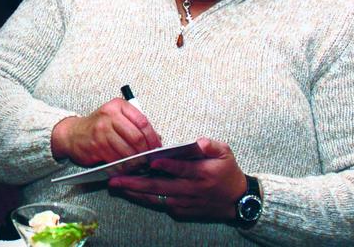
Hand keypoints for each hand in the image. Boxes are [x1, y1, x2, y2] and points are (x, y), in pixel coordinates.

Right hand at [50, 98, 160, 165]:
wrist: (74, 133)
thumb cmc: (100, 126)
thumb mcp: (117, 117)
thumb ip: (135, 125)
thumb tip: (157, 138)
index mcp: (118, 106)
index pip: (142, 122)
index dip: (153, 137)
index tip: (158, 147)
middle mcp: (109, 116)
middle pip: (136, 137)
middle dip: (146, 151)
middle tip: (150, 158)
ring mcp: (102, 130)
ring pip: (127, 150)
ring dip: (136, 160)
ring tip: (141, 163)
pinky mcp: (96, 145)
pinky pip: (116, 158)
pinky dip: (125, 164)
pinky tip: (128, 165)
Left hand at [108, 138, 247, 221]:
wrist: (236, 202)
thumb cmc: (227, 173)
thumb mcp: (225, 153)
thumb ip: (211, 145)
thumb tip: (199, 141)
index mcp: (203, 174)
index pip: (183, 169)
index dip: (168, 166)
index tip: (152, 162)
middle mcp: (191, 190)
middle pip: (161, 187)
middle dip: (137, 182)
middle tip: (117, 178)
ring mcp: (184, 203)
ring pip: (156, 198)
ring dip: (135, 192)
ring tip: (117, 186)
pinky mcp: (180, 211)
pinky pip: (159, 205)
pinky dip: (144, 199)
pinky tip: (130, 191)